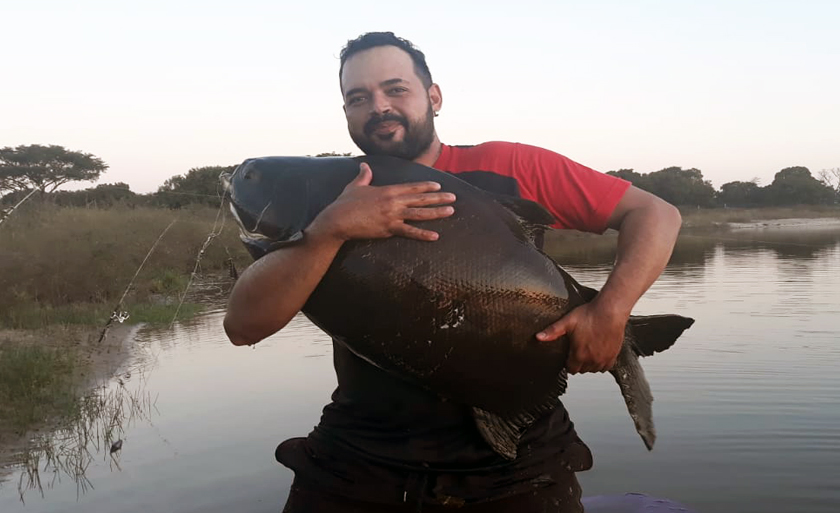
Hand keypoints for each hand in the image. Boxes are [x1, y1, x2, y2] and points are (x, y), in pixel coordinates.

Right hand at [307, 162, 455, 241]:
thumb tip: (364, 166)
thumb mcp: (355, 186)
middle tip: (454, 197)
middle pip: (420, 198)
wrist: (338, 219)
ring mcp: (393, 215)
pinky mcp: (389, 228)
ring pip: (420, 213)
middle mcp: (393, 201)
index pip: (411, 187)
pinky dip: (423, 234)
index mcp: (387, 190)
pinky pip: (409, 232)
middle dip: (439, 197)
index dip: (426, 186)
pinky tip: (435, 236)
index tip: (439, 185)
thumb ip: (363, 176)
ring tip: (451, 211)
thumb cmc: (345, 203)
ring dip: (437, 212)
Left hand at [536, 302, 626, 373]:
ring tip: (587, 353)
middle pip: (582, 370)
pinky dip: (602, 363)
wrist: (610, 310)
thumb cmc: (591, 314)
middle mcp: (592, 359)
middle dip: (578, 363)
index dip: (568, 363)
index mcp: (579, 354)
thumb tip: (538, 337)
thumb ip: (553, 331)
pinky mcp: (613, 355)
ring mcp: (603, 358)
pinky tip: (598, 355)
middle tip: (577, 353)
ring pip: (594, 369)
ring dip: (589, 364)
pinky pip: (606, 367)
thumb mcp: (567, 322)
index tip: (568, 357)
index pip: (571, 369)